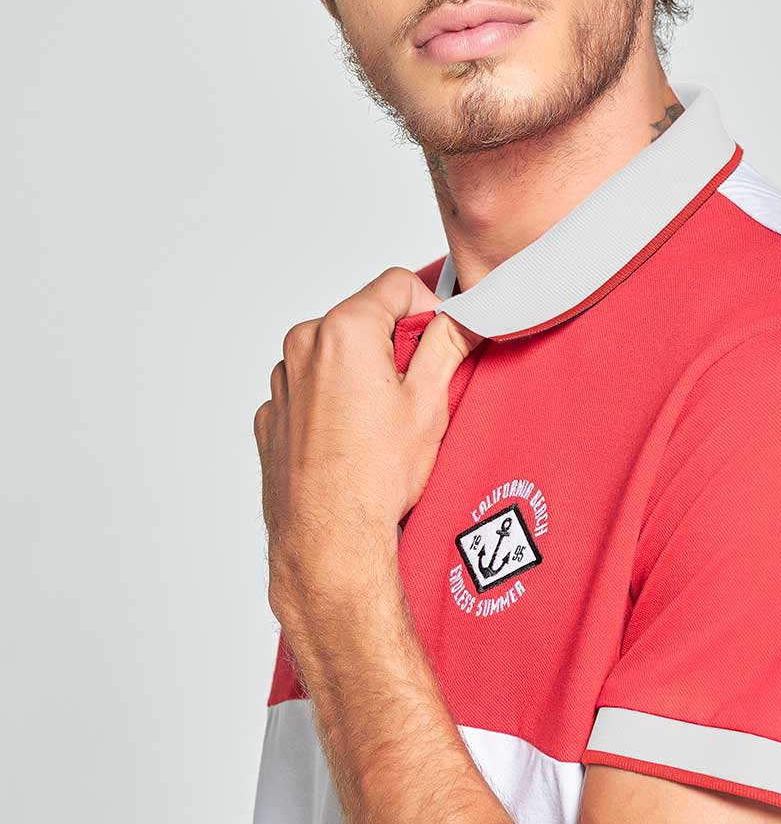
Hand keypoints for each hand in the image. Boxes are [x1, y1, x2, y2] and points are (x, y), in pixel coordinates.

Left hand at [253, 267, 480, 631]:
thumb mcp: (429, 403)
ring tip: (380, 425)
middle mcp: (303, 346)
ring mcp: (282, 382)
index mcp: (343, 331)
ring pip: (335, 355)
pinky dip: (333, 403)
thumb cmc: (375, 479)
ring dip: (361, 373)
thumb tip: (464, 319)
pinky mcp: (274, 414)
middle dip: (394, 344)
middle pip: (363, 318)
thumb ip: (448, 346)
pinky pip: (310, 390)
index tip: (439, 341)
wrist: (328, 539)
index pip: (396, 284)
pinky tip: (352, 441)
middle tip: (414, 393)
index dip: (428, 308)